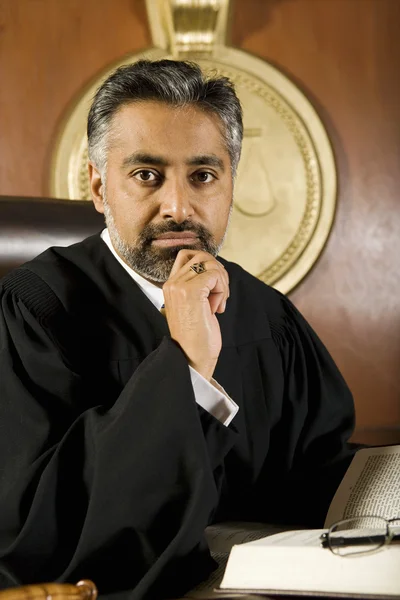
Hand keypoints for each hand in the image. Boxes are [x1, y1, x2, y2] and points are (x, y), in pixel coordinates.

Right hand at [162, 250, 228, 380]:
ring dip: (222, 282)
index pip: (188, 255)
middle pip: (202, 256)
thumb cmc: (197, 336)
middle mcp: (172, 283)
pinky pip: (215, 275)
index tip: (213, 288)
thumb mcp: (195, 305)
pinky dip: (222, 290)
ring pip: (210, 264)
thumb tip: (215, 267)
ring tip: (218, 303)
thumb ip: (198, 285)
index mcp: (170, 285)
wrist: (192, 358)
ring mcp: (180, 286)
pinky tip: (217, 308)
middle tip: (220, 296)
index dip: (208, 266)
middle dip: (218, 273)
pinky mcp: (192, 292)